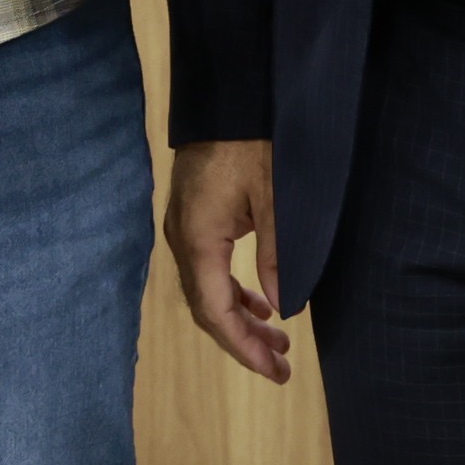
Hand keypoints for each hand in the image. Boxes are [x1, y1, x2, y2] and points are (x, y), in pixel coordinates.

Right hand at [164, 139, 288, 382]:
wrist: (226, 95)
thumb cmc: (252, 142)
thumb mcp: (274, 197)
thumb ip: (277, 254)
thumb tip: (281, 307)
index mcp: (198, 239)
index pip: (215, 310)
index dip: (242, 346)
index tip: (273, 370)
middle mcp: (182, 239)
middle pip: (207, 307)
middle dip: (243, 339)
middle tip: (282, 365)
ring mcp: (184, 227)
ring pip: (207, 289)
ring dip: (240, 316)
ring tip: (277, 339)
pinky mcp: (193, 215)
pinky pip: (208, 268)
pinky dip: (232, 290)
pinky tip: (258, 299)